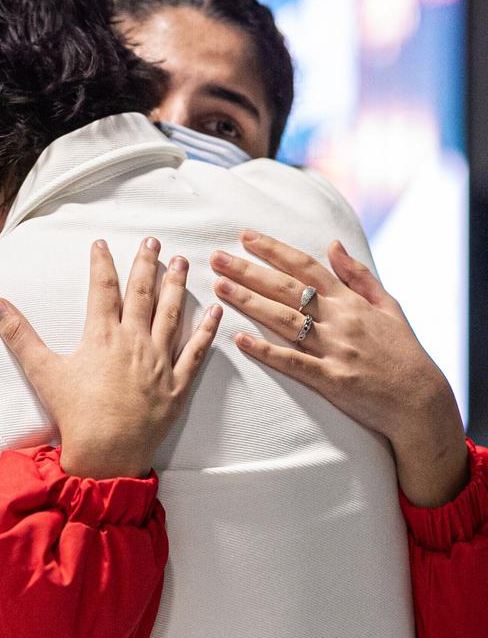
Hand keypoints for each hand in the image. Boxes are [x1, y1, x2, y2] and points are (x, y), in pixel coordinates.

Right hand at [0, 238, 221, 479]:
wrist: (106, 455)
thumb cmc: (74, 415)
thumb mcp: (42, 371)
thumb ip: (19, 335)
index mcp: (103, 336)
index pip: (103, 288)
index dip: (102, 263)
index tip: (102, 244)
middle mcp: (135, 342)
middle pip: (143, 294)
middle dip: (146, 265)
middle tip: (153, 242)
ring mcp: (159, 362)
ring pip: (171, 314)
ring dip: (176, 285)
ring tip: (181, 262)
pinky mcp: (177, 385)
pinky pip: (196, 352)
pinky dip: (206, 330)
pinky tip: (214, 310)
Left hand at [211, 231, 467, 506]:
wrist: (419, 400)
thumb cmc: (403, 353)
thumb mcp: (388, 305)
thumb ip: (358, 275)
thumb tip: (333, 245)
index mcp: (351, 301)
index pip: (305, 267)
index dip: (274, 250)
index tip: (246, 237)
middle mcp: (340, 320)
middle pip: (286, 289)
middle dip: (248, 271)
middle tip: (217, 258)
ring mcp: (334, 349)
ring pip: (284, 320)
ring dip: (249, 302)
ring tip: (219, 287)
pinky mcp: (331, 380)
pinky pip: (293, 362)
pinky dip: (266, 350)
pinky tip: (240, 339)